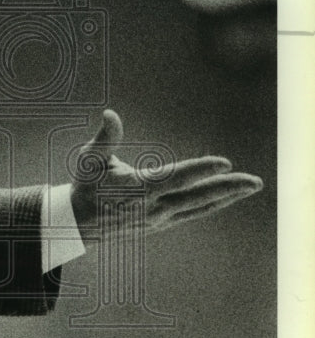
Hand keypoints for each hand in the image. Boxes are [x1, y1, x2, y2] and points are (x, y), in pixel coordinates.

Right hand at [70, 110, 263, 239]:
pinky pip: (194, 212)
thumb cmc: (87, 185)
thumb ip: (105, 137)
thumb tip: (110, 114)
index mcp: (138, 189)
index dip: (202, 170)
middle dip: (228, 188)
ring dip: (228, 197)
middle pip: (198, 197)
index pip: (176, 178)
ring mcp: (160, 218)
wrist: (81, 223)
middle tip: (255, 181)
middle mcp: (154, 207)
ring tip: (251, 187)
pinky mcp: (163, 222)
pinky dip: (213, 204)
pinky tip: (228, 197)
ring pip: (200, 206)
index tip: (225, 162)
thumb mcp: (89, 159)